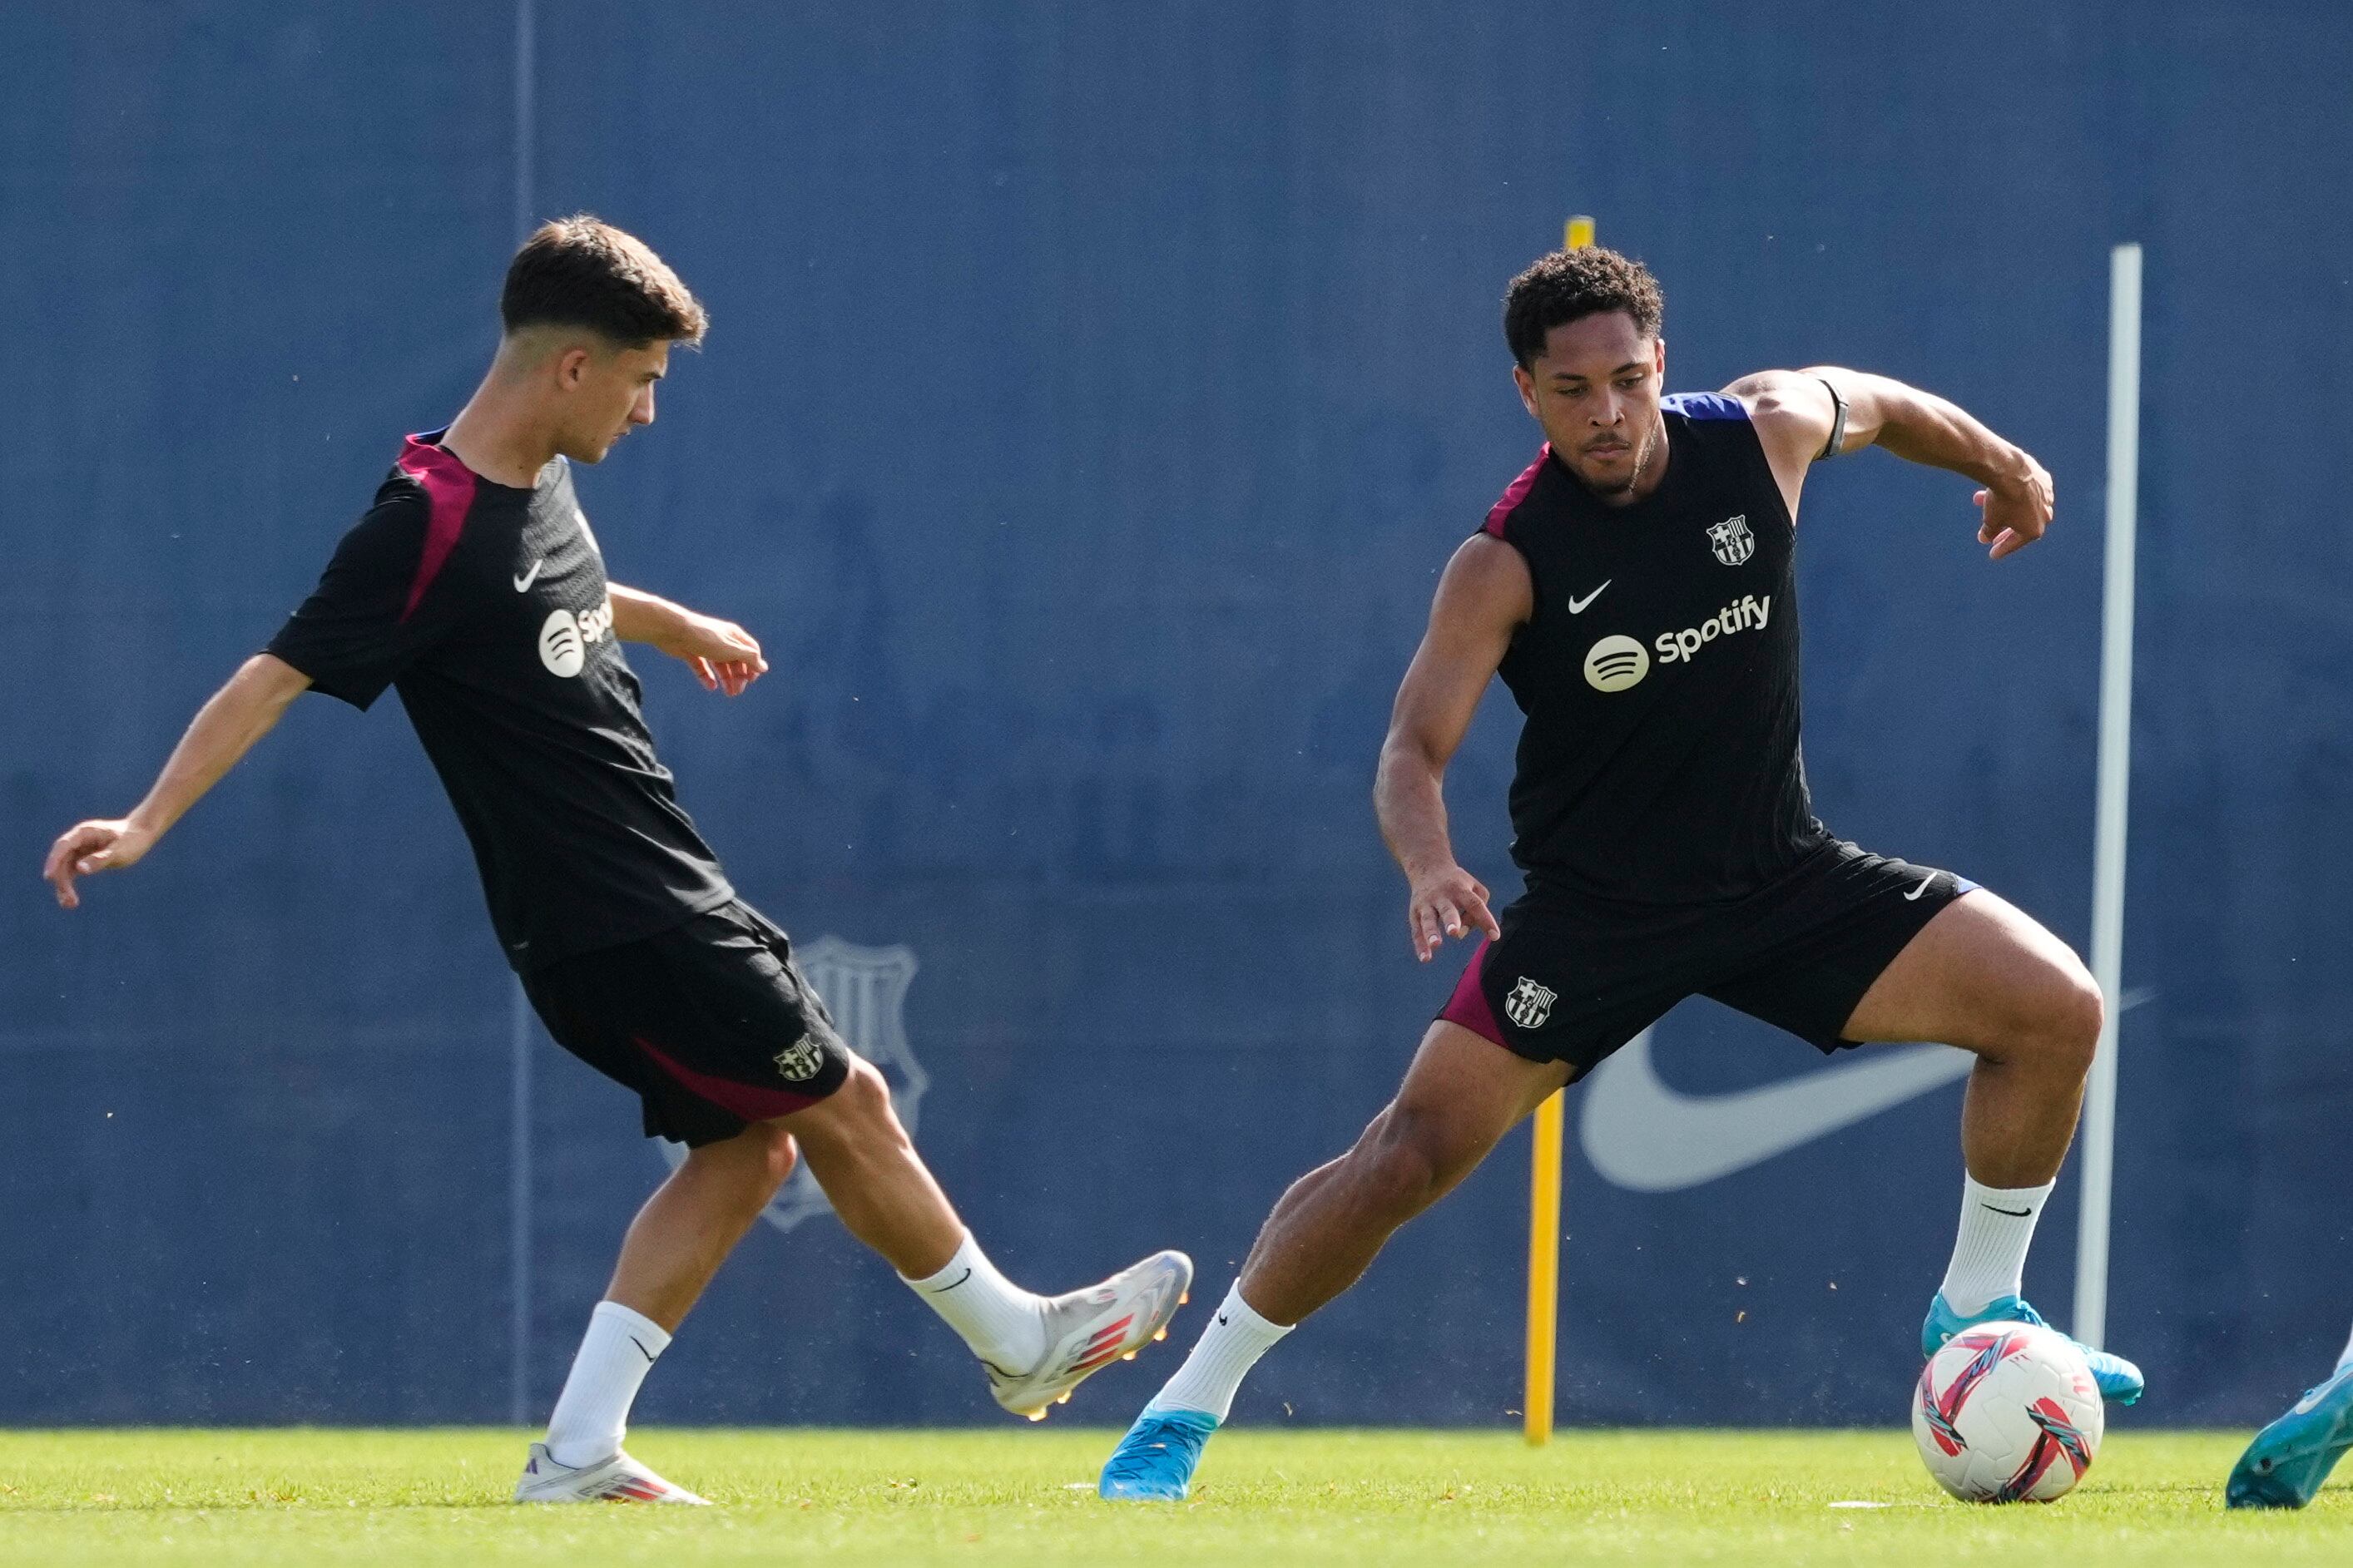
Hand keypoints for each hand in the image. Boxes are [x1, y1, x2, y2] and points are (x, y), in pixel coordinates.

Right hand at [44, 818, 157, 908]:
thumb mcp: (119, 851)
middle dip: (61, 880)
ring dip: (64, 886)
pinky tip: (70, 901)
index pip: (63, 846)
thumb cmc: (132, 840)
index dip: (54, 861)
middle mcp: (78, 840)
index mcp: (85, 832)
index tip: (49, 877)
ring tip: (70, 904)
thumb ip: (100, 859)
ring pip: (64, 869)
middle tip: (68, 899)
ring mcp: (79, 849)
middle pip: (62, 860)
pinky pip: (71, 873)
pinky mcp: (82, 859)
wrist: (141, 834)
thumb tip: (80, 869)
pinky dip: (69, 885)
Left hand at [651, 611, 768, 695]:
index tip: (751, 680)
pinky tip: (711, 687)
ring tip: (729, 694)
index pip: (751, 651)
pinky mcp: (692, 652)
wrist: (673, 630)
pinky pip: (703, 667)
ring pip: (721, 666)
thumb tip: (764, 668)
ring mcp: (706, 647)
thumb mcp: (731, 649)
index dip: (754, 665)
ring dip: (726, 680)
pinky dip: (708, 677)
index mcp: (734, 635)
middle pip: (736, 660)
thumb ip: (749, 658)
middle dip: (739, 677)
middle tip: (736, 692)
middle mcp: (722, 640)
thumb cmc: (704, 637)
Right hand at [1406, 863, 1500, 961]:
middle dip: (1451, 920)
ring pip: (1428, 919)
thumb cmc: (1457, 883)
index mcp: (1460, 889)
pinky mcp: (1415, 912)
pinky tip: (1425, 958)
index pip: (1475, 904)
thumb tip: (1463, 932)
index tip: (1494, 936)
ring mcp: (1427, 904)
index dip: (1485, 920)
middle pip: (1448, 909)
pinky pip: (1417, 930)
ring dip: (1431, 932)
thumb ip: (1477, 908)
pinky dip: (1420, 945)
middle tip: (1454, 932)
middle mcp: (1442, 896)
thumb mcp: (1473, 886)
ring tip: (1436, 944)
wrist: (1427, 867)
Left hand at [1975, 454, 2053, 560]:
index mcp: (2035, 530)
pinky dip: (2017, 492)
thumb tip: (1985, 538)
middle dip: (2006, 531)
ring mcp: (2048, 497)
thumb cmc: (2001, 500)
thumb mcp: (1991, 519)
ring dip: (2005, 507)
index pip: (2015, 543)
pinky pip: (2030, 490)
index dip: (2002, 549)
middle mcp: (2046, 515)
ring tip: (1985, 505)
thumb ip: (1989, 531)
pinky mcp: (2046, 481)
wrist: (2011, 471)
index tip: (1992, 554)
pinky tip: (2005, 490)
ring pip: (2024, 505)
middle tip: (1993, 537)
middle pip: (2023, 525)